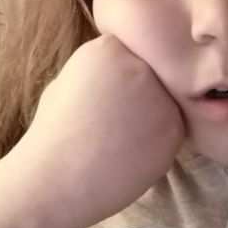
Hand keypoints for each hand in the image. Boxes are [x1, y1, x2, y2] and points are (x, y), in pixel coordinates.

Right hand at [6, 35, 184, 227]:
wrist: (56, 179)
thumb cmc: (53, 134)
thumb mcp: (67, 82)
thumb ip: (101, 70)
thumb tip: (121, 72)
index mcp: (109, 48)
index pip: (129, 55)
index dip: (120, 80)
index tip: (106, 100)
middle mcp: (139, 66)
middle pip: (152, 76)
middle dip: (140, 96)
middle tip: (116, 123)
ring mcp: (161, 97)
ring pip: (165, 103)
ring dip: (152, 119)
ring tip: (122, 141)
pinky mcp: (174, 129)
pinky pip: (172, 130)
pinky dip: (157, 144)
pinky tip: (131, 155)